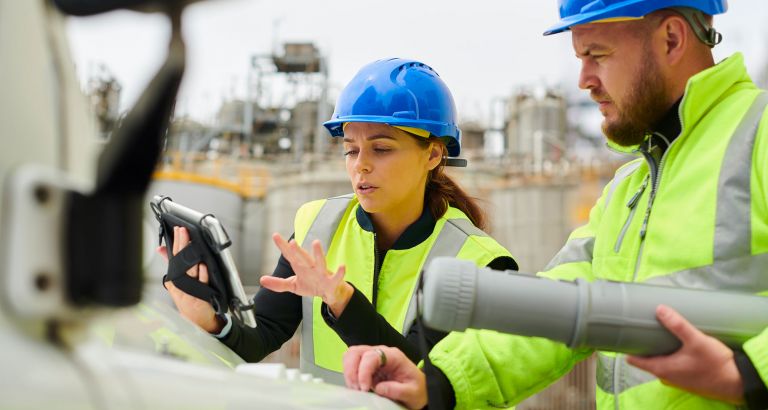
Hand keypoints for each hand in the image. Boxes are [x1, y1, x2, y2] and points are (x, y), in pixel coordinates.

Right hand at [158, 226, 221, 333]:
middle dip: (182, 244)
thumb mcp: (176, 282)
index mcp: (175, 278)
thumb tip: (161, 249)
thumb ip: (171, 264)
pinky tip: (203, 265)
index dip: (177, 242)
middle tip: (183, 231)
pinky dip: (203, 273)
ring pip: (191, 270)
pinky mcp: (202, 295)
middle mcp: (181, 283)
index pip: (175, 256)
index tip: (178, 230)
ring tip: (191, 243)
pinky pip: (202, 282)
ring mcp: (191, 289)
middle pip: (181, 261)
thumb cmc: (187, 299)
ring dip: (192, 256)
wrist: (196, 320)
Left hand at [261, 233, 351, 315]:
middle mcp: (311, 266)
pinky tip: (342, 266)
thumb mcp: (293, 285)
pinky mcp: (332, 281)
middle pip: (303, 257)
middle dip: (297, 250)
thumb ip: (278, 283)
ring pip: (320, 262)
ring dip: (318, 253)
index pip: (290, 255)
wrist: (329, 293)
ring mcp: (322, 273)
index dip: (282, 246)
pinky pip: (336, 276)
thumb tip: (261, 280)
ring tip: (316, 243)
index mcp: (300, 266)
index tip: (275, 235)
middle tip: (291, 242)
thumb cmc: (311, 285)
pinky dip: (339, 272)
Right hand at [343, 345, 426, 408]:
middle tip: (356, 388)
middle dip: (352, 370)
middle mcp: (381, 353)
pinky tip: (356, 386)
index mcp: (394, 356)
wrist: (419, 390)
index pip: (372, 356)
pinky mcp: (367, 367)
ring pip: (351, 355)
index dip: (364, 371)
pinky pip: (352, 365)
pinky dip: (349, 375)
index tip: (364, 388)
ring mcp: (373, 359)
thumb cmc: (417, 388)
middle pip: (357, 351)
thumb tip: (379, 388)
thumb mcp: (412, 392)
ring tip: (355, 388)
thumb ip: (398, 390)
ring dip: (349, 372)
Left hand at [626, 305, 743, 403]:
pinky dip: (669, 354)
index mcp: (662, 369)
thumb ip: (678, 325)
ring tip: (658, 332)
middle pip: (646, 359)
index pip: (633, 360)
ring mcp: (676, 378)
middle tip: (642, 327)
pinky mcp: (687, 377)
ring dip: (657, 349)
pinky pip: (671, 365)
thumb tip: (659, 308)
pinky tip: (675, 344)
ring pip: (659, 362)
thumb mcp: (696, 340)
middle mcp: (666, 376)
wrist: (737, 381)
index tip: (623, 333)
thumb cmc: (715, 364)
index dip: (626, 347)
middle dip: (643, 345)